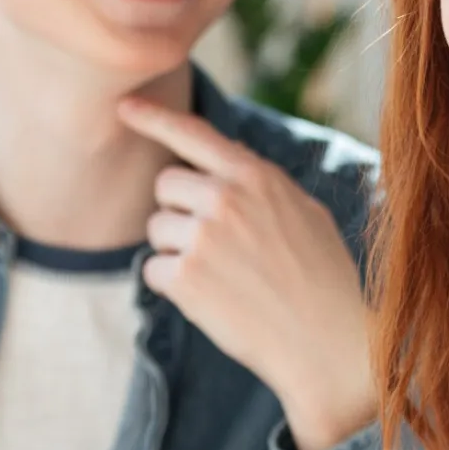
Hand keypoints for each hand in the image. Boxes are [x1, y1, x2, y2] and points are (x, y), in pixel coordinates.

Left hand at [119, 97, 376, 449]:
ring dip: (176, 251)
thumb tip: (225, 159)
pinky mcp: (185, 278)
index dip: (154, 117)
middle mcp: (225, 199)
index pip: (194, 134)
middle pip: (165, 185)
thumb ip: (259, 184)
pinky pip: (152, 269)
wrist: (325, 342)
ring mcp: (203, 238)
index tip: (123, 107)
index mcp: (256, 177)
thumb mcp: (304, 213)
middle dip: (179, 211)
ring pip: (156, 229)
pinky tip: (210, 299)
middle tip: (214, 245)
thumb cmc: (323, 279)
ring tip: (222, 276)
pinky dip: (172, 285)